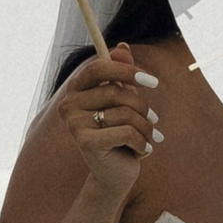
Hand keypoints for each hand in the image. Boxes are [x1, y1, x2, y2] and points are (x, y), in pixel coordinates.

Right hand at [51, 47, 161, 200]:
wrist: (114, 175)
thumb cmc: (121, 134)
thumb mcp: (124, 102)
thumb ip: (122, 74)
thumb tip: (122, 47)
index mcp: (76, 90)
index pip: (99, 67)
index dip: (127, 70)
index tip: (153, 82)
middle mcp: (69, 105)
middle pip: (117, 92)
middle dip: (143, 107)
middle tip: (153, 121)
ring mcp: (74, 124)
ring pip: (126, 113)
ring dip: (146, 128)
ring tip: (147, 139)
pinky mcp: (85, 142)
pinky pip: (127, 132)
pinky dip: (142, 143)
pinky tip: (141, 152)